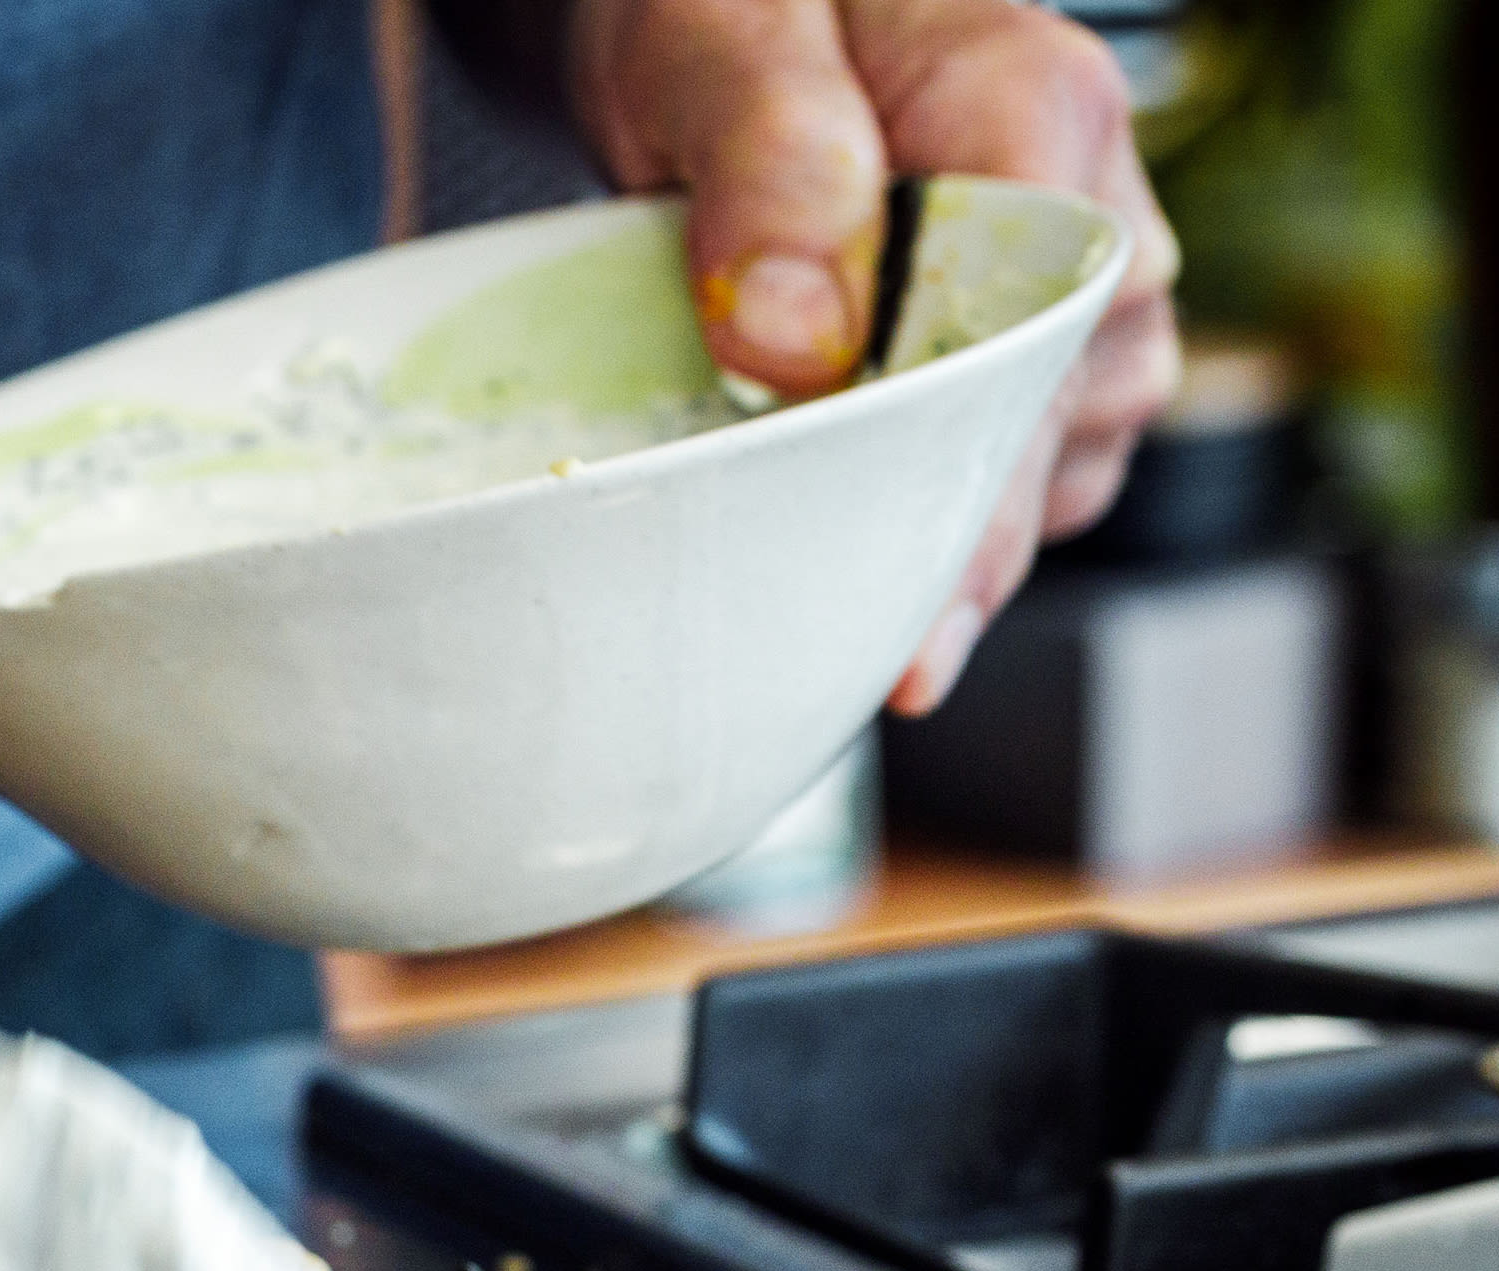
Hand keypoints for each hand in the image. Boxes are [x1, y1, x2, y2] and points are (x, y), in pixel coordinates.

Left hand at [568, 0, 1179, 712]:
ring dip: (937, 548)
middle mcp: (1093, 213)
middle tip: (866, 660)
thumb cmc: (738, 11)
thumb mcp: (723, 40)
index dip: (960, 473)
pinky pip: (1011, 482)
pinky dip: (931, 532)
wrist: (734, 28)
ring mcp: (1081, 301)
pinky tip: (853, 562)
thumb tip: (796, 334)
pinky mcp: (1040, 363)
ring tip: (830, 596)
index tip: (895, 592)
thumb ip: (768, 159)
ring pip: (1042, 475)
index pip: (1029, 327)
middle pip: (1047, 426)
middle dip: (951, 549)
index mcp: (1038, 107)